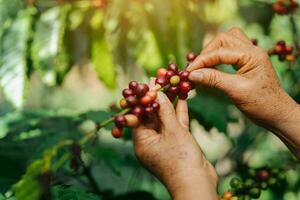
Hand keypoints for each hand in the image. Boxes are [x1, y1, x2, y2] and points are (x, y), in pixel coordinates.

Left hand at [132, 79, 217, 199]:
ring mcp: (165, 143)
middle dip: (157, 98)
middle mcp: (151, 142)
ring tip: (171, 84)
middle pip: (152, 116)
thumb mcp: (172, 131)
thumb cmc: (181, 159)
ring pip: (165, 119)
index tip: (146, 83)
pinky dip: (179, 112)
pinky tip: (182, 97)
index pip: (138, 116)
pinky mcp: (177, 143)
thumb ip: (165, 111)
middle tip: (159, 79)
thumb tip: (156, 93)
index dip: (142, 98)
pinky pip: (175, 125)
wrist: (198, 183)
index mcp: (142, 142)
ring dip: (169, 103)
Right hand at [186, 27, 299, 157]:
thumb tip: (192, 75)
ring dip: (212, 52)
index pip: (220, 51)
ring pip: (226, 42)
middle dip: (206, 53)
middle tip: (195, 69)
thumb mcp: (235, 91)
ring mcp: (250, 54)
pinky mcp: (247, 61)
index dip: (201, 61)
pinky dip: (218, 57)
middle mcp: (252, 50)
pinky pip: (230, 51)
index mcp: (252, 55)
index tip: (188, 73)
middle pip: (222, 39)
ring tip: (202, 67)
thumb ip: (213, 79)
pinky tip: (211, 68)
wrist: (276, 114)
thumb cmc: (260, 104)